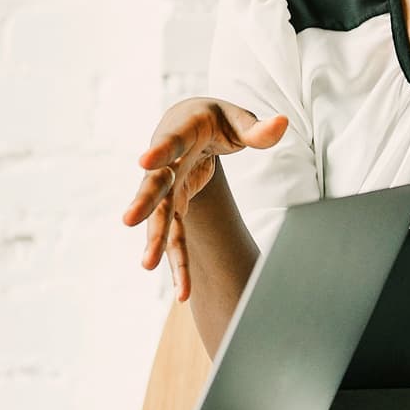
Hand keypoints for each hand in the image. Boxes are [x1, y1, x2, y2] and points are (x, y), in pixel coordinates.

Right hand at [122, 97, 288, 301]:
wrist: (189, 126)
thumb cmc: (214, 120)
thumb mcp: (236, 118)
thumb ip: (256, 128)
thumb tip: (281, 124)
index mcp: (182, 130)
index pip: (171, 141)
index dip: (159, 151)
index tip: (145, 161)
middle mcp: (168, 162)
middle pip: (155, 184)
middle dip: (143, 201)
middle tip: (128, 220)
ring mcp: (169, 187)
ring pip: (161, 217)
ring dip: (155, 241)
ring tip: (147, 265)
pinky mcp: (175, 206)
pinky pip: (175, 236)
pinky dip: (179, 261)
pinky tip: (183, 290)